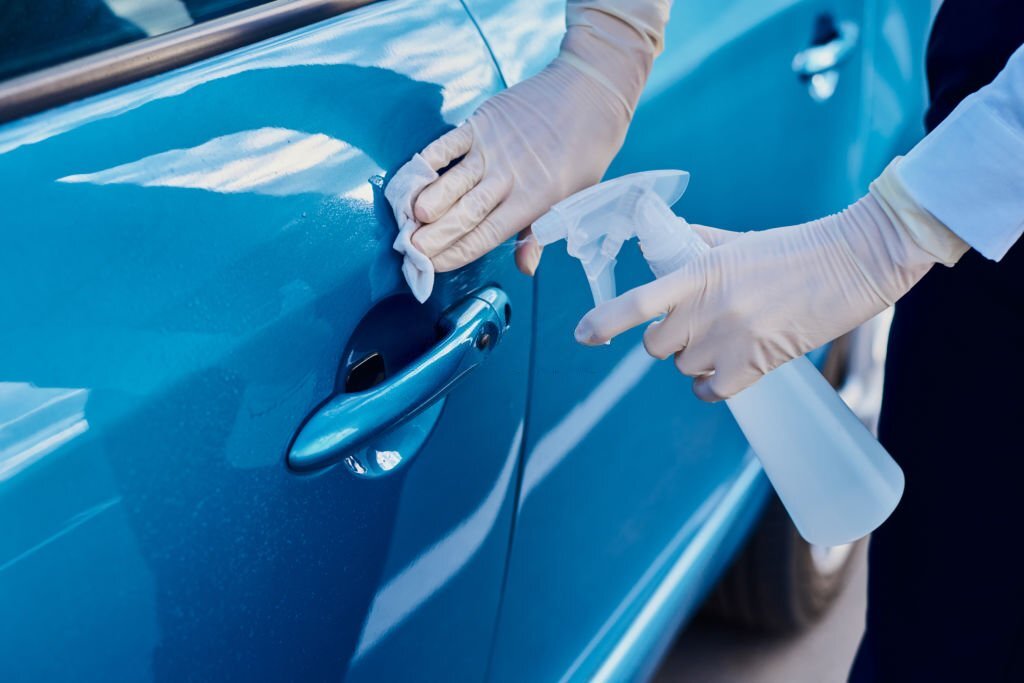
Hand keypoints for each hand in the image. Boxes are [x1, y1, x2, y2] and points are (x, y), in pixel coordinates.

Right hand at [404, 3, 670, 274]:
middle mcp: (510, 177)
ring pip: (452, 181)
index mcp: (534, 201)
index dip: (456, 253)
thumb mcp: (572, 198)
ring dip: (427, 202)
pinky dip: (427, 161)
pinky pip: (448, 144)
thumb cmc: (584, 151)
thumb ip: (540, 232)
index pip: (486, 235)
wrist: (590, 92)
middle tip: (409, 251)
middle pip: (464, 213)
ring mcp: (493, 148)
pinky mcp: (483, 121)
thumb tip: (526, 268)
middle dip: (434, 236)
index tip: (432, 266)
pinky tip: (411, 179)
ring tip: (407, 221)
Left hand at [573, 192, 950, 401]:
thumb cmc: (798, 248)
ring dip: (694, 360)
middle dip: (667, 340)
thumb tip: (670, 244)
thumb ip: (698, 247)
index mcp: (700, 273)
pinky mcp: (757, 365)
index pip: (637, 303)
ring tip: (725, 340)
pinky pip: (710, 392)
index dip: (603, 322)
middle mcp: (708, 309)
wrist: (855, 260)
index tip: (582, 335)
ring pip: (683, 368)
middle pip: (655, 347)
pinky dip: (712, 386)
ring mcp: (731, 340)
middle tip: (694, 327)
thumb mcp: (739, 241)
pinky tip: (728, 370)